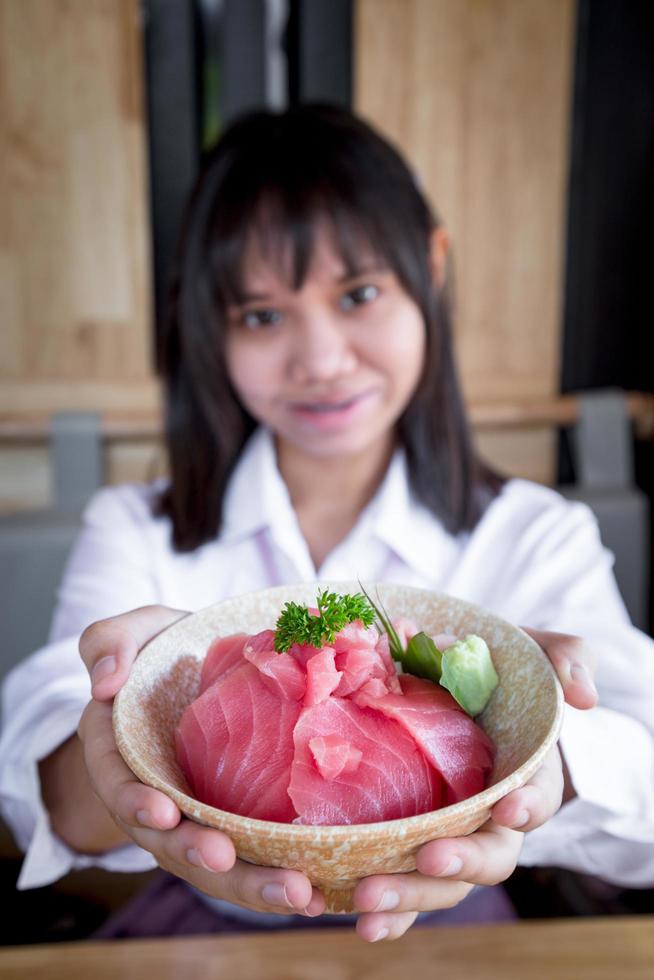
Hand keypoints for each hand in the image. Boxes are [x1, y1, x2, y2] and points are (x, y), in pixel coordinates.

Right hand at [78, 605, 324, 916]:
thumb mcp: (138, 631)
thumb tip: (103, 683)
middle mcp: (154, 796)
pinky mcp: (238, 821)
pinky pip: (253, 857)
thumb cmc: (169, 648)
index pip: (117, 784)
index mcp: (119, 754)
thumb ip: (109, 642)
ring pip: (214, 864)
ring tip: (295, 893)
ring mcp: (198, 815)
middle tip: (224, 859)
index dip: (134, 803)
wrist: (209, 667)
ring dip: (249, 885)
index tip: (163, 813)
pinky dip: (280, 879)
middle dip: (195, 855)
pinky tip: (319, 895)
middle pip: (167, 841)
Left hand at [352, 629, 598, 941]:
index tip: (508, 804)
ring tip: (371, 897)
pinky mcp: (414, 846)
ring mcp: (453, 835)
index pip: (537, 796)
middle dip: (463, 861)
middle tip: (430, 858)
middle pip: (490, 854)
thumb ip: (565, 657)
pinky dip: (392, 913)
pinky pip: (407, 887)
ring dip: (412, 896)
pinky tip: (362, 922)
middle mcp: (492, 816)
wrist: (451, 686)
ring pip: (445, 882)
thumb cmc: (499, 674)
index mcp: (524, 774)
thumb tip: (582, 695)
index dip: (528, 804)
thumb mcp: (532, 652)